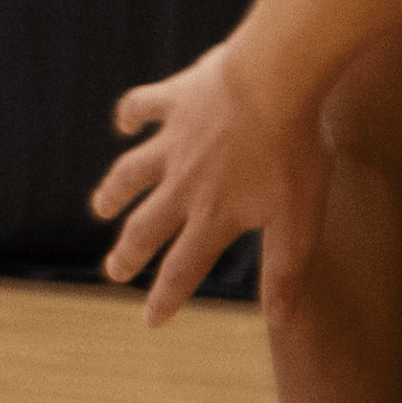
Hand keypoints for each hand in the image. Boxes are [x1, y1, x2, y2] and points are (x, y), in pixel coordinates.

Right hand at [93, 41, 326, 325]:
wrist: (275, 80)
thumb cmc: (293, 151)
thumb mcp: (299, 219)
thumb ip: (284, 270)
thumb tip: (279, 321)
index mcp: (213, 215)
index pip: (184, 268)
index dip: (166, 298)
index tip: (151, 321)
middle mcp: (184, 183)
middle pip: (148, 227)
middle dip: (129, 253)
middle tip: (114, 272)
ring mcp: (174, 140)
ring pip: (132, 173)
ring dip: (114, 192)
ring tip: (102, 206)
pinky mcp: (176, 99)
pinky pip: (143, 106)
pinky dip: (131, 114)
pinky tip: (125, 120)